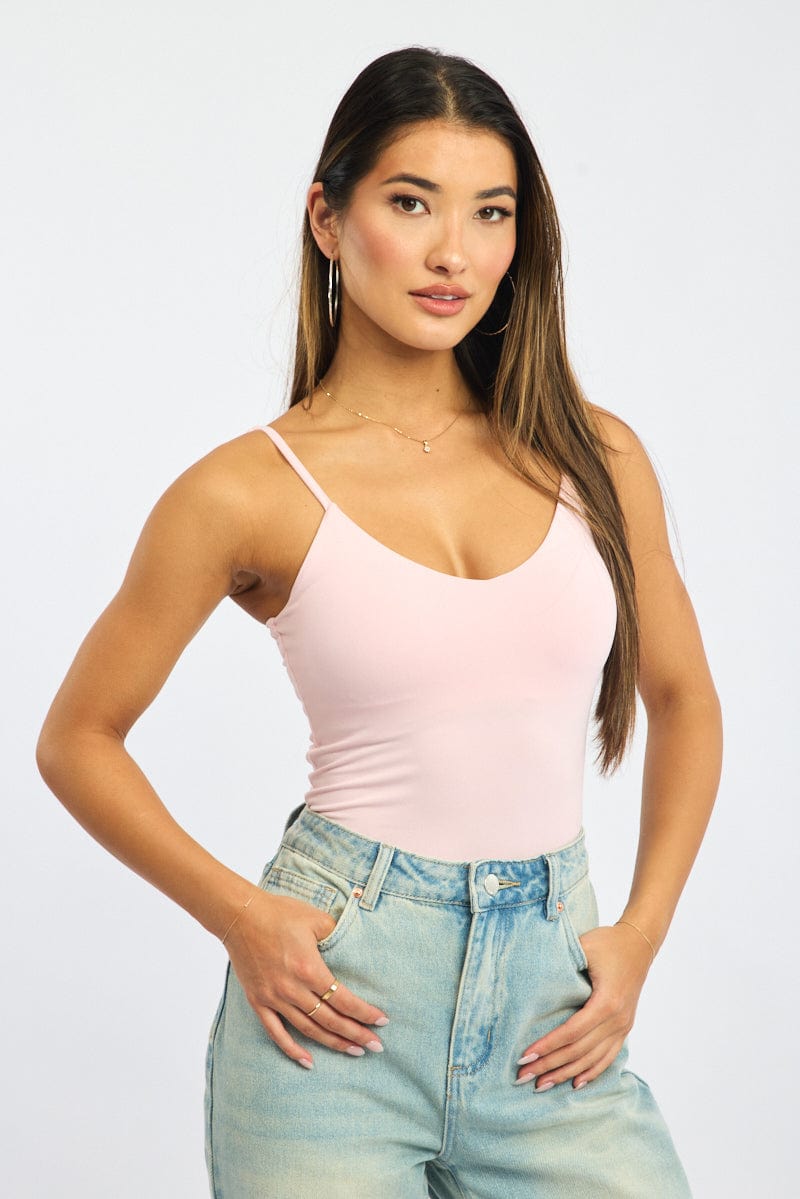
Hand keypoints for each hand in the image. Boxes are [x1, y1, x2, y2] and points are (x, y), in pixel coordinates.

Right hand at [223, 889, 388, 1068]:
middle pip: (330, 1020)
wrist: (240, 915)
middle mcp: (292, 989)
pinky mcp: (258, 1001)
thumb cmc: (279, 913)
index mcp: (309, 968)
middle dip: (356, 1034)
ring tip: (354, 1051)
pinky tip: (308, 1061)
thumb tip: (354, 944)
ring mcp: (274, 998)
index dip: (365, 1013)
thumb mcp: (315, 919)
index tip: (382, 1021)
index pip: (343, 1000)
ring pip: (308, 1029)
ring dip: (333, 1043)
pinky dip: (292, 1049)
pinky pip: (276, 1032)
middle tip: (376, 1046)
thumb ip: (336, 933)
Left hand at [515, 922, 653, 1089]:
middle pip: (579, 1051)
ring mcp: (623, 1026)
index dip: (548, 1046)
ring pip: (592, 1060)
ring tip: (541, 1086)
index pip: (572, 1032)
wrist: (638, 945)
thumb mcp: (584, 947)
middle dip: (549, 1066)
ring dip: (565, 1074)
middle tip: (522, 1077)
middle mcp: (617, 1020)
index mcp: (607, 1002)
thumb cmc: (607, 943)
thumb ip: (564, 964)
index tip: (525, 1057)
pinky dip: (591, 1073)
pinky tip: (575, 1084)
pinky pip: (608, 1057)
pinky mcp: (624, 1028)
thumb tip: (534, 982)